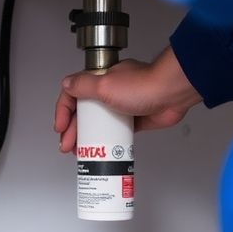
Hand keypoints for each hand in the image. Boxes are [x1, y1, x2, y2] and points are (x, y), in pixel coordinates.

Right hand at [54, 46, 201, 152]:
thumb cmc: (143, 85)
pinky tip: (101, 150)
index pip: (73, 94)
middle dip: (72, 130)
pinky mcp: (134, 120)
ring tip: (80, 152)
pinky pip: (115, 131)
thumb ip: (83, 85)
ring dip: (87, 137)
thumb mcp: (105, 84)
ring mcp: (121, 106)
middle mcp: (109, 91)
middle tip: (68, 146)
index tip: (60, 127)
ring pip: (98, 124)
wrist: (171, 93)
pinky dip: (106, 140)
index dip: (63, 111)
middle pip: (83, 113)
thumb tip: (67, 84)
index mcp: (100, 79)